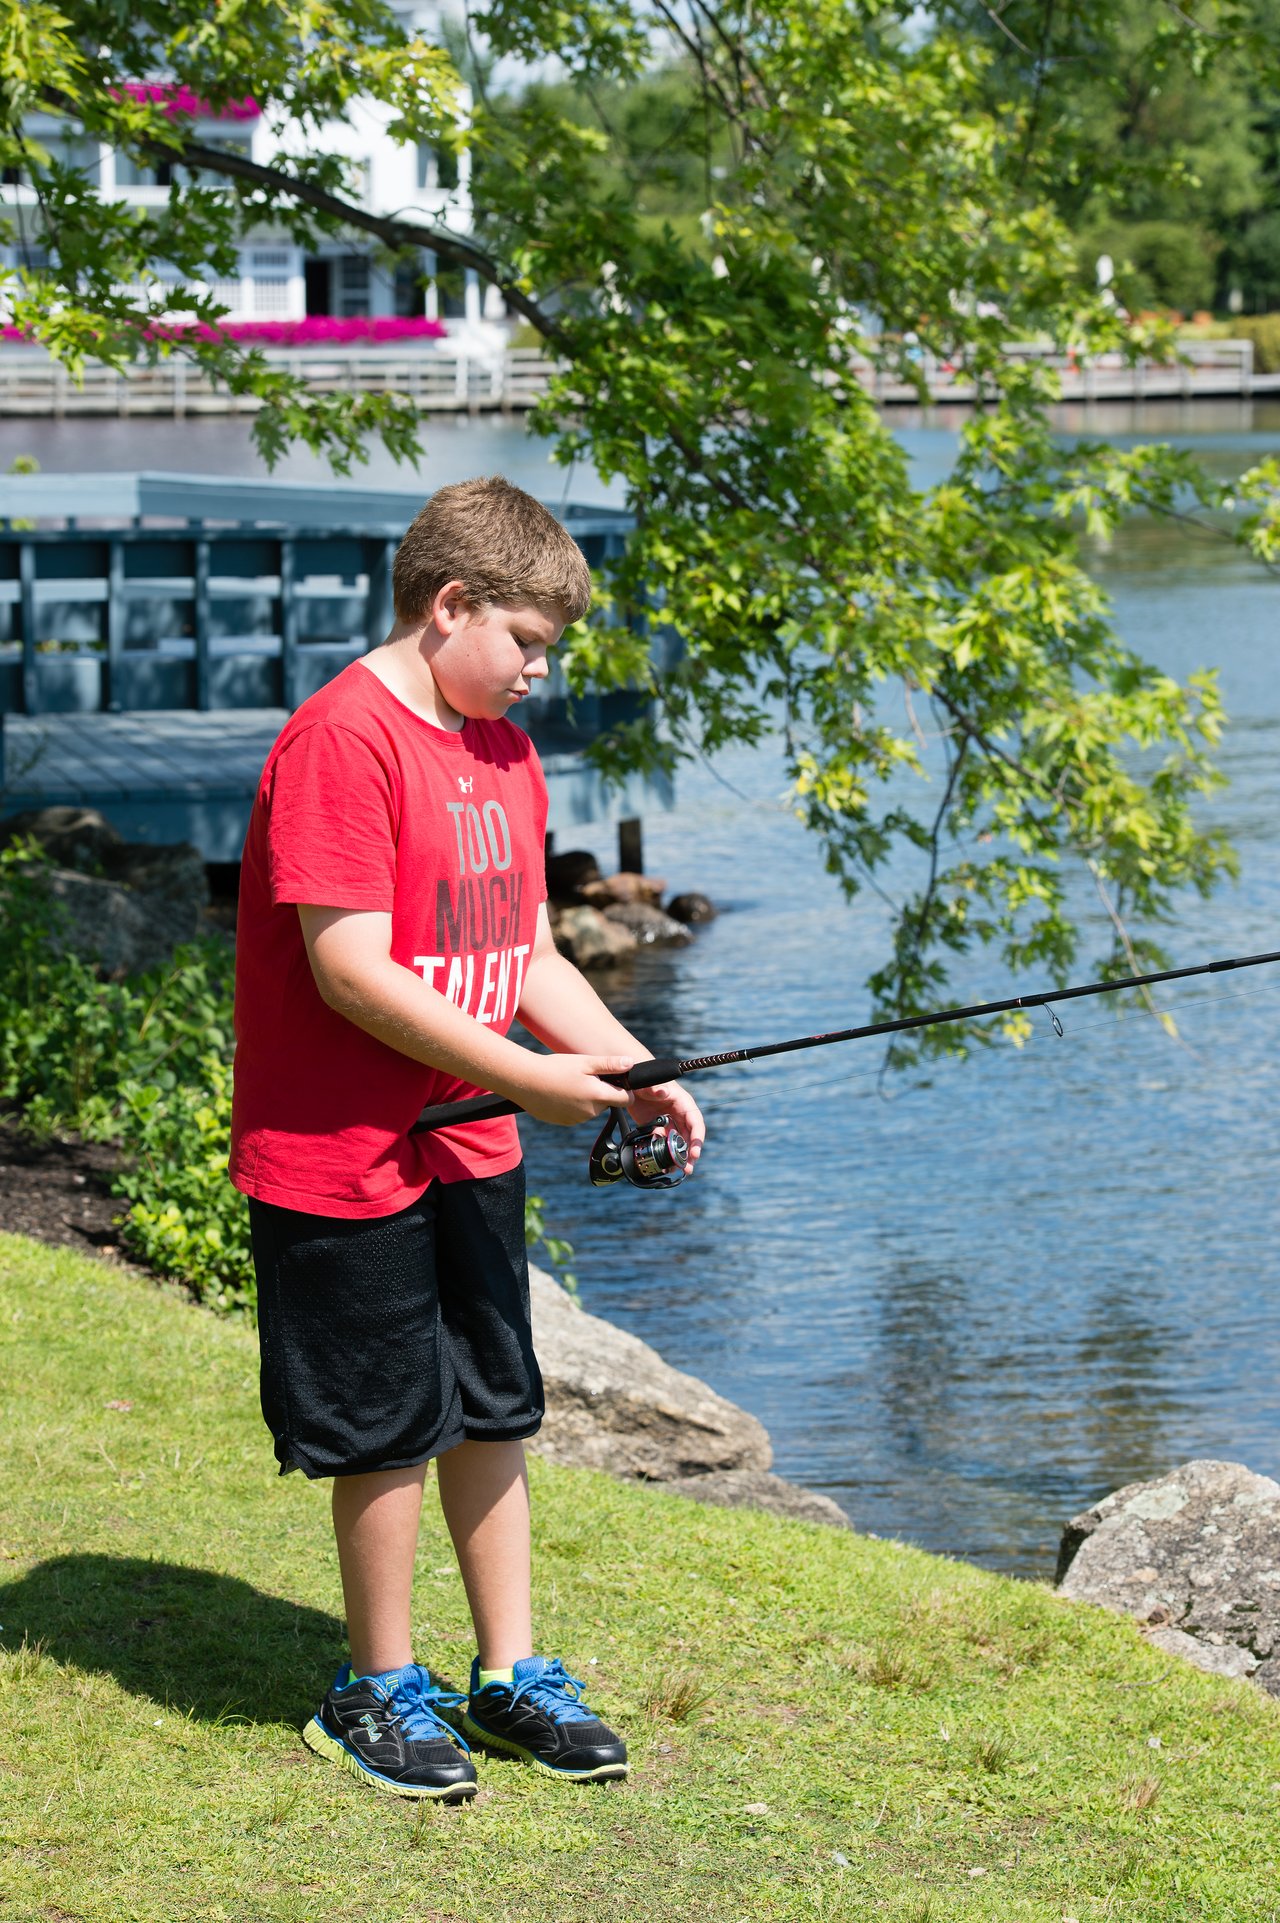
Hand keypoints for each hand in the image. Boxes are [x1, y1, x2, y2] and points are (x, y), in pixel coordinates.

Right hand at [515, 1054, 636, 1127]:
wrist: (525, 1081)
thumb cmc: (554, 1068)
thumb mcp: (584, 1062)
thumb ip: (610, 1064)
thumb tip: (631, 1063)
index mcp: (598, 1096)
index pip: (626, 1099)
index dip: (625, 1090)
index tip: (616, 1080)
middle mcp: (590, 1112)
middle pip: (607, 1103)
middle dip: (601, 1091)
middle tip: (584, 1077)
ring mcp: (577, 1119)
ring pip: (592, 1109)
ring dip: (587, 1098)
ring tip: (569, 1083)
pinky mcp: (565, 1122)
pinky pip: (577, 1114)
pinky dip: (574, 1105)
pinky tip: (561, 1093)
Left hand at [627, 1080, 705, 1175]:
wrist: (629, 1081)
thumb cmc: (645, 1079)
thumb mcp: (650, 1083)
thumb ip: (656, 1087)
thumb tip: (663, 1091)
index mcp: (683, 1103)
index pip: (695, 1122)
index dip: (697, 1138)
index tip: (695, 1152)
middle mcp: (678, 1113)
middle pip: (689, 1136)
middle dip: (690, 1153)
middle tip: (688, 1167)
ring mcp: (668, 1120)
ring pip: (678, 1141)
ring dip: (679, 1156)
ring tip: (678, 1170)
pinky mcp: (657, 1126)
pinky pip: (664, 1141)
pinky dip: (664, 1153)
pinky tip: (663, 1164)